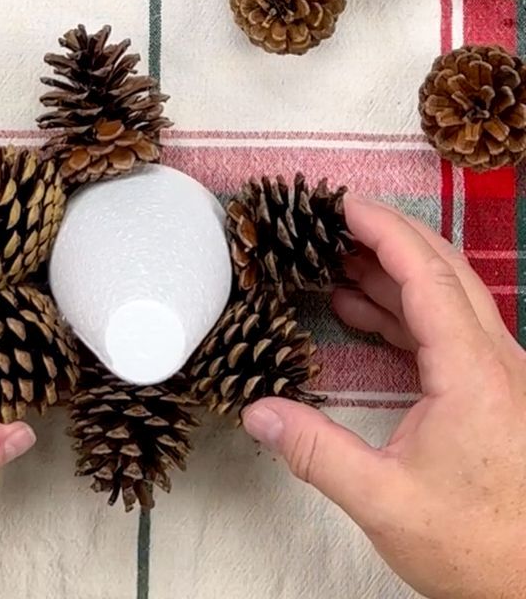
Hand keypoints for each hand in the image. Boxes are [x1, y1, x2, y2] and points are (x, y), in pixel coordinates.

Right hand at [242, 194, 525, 598]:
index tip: (343, 205)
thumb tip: (257, 413)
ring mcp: (496, 373)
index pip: (426, 275)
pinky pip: (443, 327)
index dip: (384, 231)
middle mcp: (494, 360)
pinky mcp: (490, 389)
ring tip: (334, 261)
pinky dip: (400, 309)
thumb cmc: (481, 548)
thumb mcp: (386, 502)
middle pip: (443, 269)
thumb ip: (317, 452)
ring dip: (390, 271)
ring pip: (445, 295)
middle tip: (333, 222)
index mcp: (473, 373)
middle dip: (387, 236)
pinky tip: (360, 311)